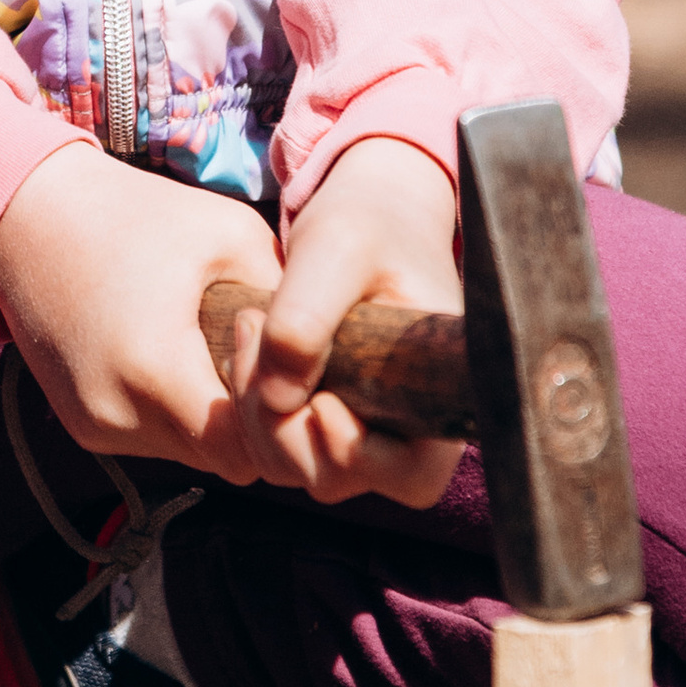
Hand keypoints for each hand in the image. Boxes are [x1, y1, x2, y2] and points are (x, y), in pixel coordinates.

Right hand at [0, 145, 282, 485]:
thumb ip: (288, 308)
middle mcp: (116, 416)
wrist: (28, 215)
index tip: (277, 360)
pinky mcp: (82, 425)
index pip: (249, 451)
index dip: (279, 417)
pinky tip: (174, 353)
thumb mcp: (233, 237)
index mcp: (154, 371)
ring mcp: (93, 426)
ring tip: (211, 348)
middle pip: (222, 459)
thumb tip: (332, 361)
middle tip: (258, 356)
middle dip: (253, 420)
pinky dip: (177, 410)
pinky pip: (154, 438)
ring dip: (214, 418)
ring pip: (189, 454)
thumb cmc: (137, 215)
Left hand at [221, 136, 466, 508]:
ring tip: (250, 330)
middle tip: (258, 339)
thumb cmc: (369, 222)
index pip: (414, 474)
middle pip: (338, 478)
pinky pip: (278, 440)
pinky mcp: (325, 412)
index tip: (323, 403)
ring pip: (298, 466)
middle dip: (284, 428)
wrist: (367, 207)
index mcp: (438, 388)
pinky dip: (251, 407)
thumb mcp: (336, 248)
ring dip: (258, 416)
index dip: (360, 457)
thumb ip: (306, 316)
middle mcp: (405, 421)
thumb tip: (279, 399)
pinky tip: (247, 345)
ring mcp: (363, 423)